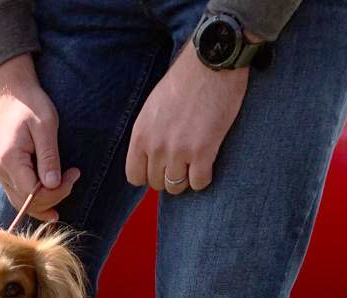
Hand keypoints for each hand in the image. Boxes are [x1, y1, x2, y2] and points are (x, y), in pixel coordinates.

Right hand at [0, 54, 80, 222]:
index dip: (55, 192)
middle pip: (28, 201)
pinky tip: (50, 206)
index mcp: (11, 160)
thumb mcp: (45, 126)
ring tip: (66, 189)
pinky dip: (36, 203)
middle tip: (73, 177)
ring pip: (23, 204)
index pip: (32, 193)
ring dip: (46, 203)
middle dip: (54, 196)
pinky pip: (20, 197)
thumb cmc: (31, 106)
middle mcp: (3, 172)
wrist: (13, 96)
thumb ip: (48, 157)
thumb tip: (53, 184)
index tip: (74, 174)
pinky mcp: (6, 175)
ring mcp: (2, 175)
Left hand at [126, 41, 248, 193]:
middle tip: (183, 160)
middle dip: (169, 175)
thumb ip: (149, 134)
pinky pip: (199, 182)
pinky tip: (208, 163)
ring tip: (195, 162)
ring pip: (176, 186)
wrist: (211, 61)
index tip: (161, 166)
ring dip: (186, 178)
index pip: (135, 176)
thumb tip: (150, 158)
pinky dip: (204, 178)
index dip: (149, 174)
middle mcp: (156, 146)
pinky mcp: (203, 150)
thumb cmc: (185, 79)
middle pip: (156, 183)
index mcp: (141, 135)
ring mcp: (179, 150)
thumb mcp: (153, 107)